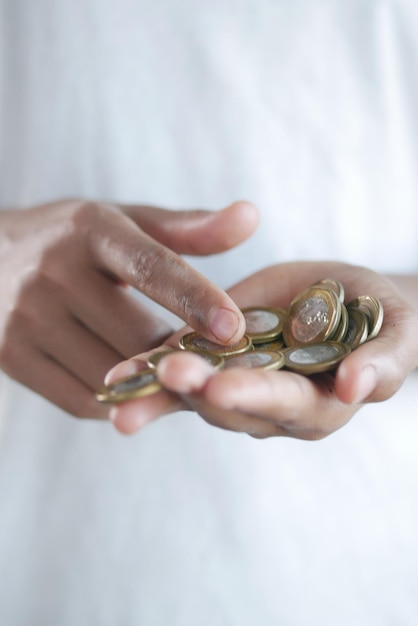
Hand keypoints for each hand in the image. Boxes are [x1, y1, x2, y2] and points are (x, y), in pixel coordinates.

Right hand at [0, 199, 257, 417]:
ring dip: (150, 384)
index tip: (234, 329)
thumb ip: (187, 227)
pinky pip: (81, 400)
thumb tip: (252, 217)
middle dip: (179, 356)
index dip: (195, 298)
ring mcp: (24, 318)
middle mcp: (52, 272)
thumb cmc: (72, 240)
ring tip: (175, 376)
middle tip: (213, 366)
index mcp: (89, 230)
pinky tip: (131, 386)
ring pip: (111, 375)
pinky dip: (117, 401)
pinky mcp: (9, 356)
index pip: (149, 266)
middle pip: (135, 336)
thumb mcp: (123, 221)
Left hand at [107, 261, 417, 438]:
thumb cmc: (378, 316)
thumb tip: (356, 387)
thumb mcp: (395, 330)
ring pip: (197, 398)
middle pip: (232, 407)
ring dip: (161, 392)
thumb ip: (384, 359)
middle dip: (198, 392)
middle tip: (165, 374)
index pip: (286, 406)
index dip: (255, 397)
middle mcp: (273, 408)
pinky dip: (149, 376)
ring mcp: (240, 389)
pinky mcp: (215, 367)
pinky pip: (181, 377)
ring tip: (123, 383)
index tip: (221, 387)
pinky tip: (118, 376)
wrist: (347, 300)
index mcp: (319, 403)